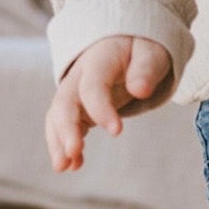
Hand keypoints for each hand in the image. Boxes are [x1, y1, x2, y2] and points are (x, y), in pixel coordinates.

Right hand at [45, 35, 173, 172]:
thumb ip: (146, 70)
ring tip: (65, 167)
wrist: (125, 40)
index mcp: (98, 60)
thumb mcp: (151, 52)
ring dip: (58, 141)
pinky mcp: (76, 105)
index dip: (101, 108)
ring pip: (58, 116)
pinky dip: (65, 144)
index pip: (93, 86)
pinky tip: (74, 165)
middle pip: (65, 102)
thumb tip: (140, 90)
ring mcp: (74, 90)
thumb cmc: (140, 48)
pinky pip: (64, 125)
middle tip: (74, 152)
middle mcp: (78, 75)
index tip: (117, 131)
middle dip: (66, 128)